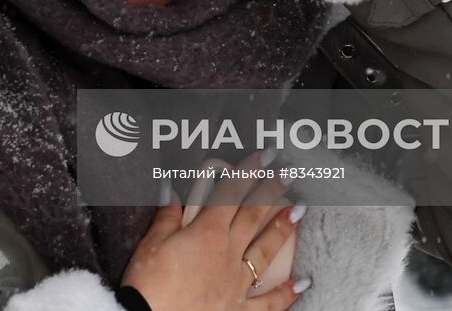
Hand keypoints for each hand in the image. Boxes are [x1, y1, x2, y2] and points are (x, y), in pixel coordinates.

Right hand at [121, 153, 307, 310]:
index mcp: (207, 234)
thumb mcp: (151, 244)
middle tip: (287, 174)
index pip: (231, 194)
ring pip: (265, 252)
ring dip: (283, 230)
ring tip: (299, 212)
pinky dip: (287, 293)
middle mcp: (227, 255)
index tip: (265, 155)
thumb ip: (167, 216)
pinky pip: (269, 302)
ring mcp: (236, 283)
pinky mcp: (238, 310)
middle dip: (271, 192)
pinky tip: (303, 283)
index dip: (249, 172)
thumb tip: (172, 190)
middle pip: (253, 216)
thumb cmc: (149, 286)